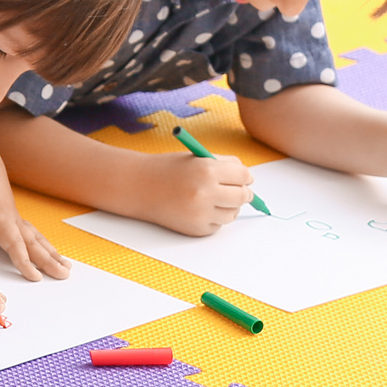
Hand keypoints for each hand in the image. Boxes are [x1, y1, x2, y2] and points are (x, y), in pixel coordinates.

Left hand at [0, 130, 67, 280]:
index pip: (13, 242)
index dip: (23, 260)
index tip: (34, 276)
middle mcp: (11, 215)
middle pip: (32, 242)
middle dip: (48, 260)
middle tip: (64, 276)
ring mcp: (14, 215)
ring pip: (36, 237)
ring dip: (51, 253)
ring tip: (66, 268)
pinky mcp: (12, 214)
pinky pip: (32, 232)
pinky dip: (43, 244)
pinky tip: (51, 252)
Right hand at [135, 147, 253, 235]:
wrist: (138, 187)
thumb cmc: (168, 170)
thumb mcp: (196, 158)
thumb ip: (224, 164)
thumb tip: (248, 178)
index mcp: (206, 170)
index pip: (244, 175)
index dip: (244, 176)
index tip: (242, 177)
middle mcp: (205, 192)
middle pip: (244, 196)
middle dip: (242, 192)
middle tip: (234, 189)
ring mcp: (201, 213)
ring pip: (233, 213)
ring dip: (228, 206)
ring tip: (211, 198)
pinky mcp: (197, 229)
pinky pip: (218, 225)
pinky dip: (213, 217)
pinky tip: (197, 209)